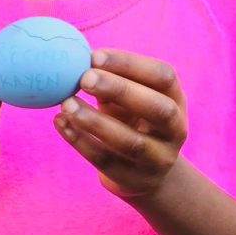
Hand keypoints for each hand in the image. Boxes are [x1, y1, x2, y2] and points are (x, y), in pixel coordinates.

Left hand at [54, 49, 187, 199]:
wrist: (145, 173)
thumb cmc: (130, 119)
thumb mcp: (129, 98)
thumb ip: (109, 78)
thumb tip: (73, 55)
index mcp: (175, 99)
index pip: (163, 76)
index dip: (130, 64)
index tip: (94, 56)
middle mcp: (175, 130)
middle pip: (157, 109)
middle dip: (120, 90)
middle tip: (84, 78)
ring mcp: (158, 159)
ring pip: (130, 141)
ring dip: (95, 121)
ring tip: (66, 104)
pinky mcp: (134, 179)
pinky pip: (106, 161)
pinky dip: (80, 141)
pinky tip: (60, 122)